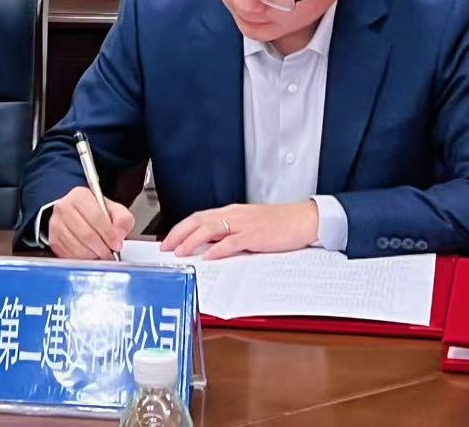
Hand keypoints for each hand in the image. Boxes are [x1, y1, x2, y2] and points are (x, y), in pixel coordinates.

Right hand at [47, 186, 135, 259]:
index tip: (117, 244)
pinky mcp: (53, 240)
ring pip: (77, 247)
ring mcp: (56, 224)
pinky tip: (90, 255)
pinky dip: (83, 259)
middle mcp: (64, 208)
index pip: (96, 216)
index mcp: (80, 196)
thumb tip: (119, 234)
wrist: (76, 214)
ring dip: (93, 255)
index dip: (108, 233)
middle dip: (102, 248)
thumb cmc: (95, 212)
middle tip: (110, 253)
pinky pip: (69, 255)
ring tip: (101, 254)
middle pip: (86, 234)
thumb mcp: (113, 209)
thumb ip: (122, 219)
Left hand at [161, 201, 318, 259]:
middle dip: (179, 234)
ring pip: (210, 229)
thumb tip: (208, 245)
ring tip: (181, 252)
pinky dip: (218, 249)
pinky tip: (209, 256)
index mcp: (231, 212)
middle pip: (198, 220)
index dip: (181, 228)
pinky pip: (232, 242)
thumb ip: (229, 232)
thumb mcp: (249, 224)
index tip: (168, 241)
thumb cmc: (278, 223)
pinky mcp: (255, 235)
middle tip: (165, 248)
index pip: (199, 217)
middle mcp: (234, 215)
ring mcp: (244, 224)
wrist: (302, 219)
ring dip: (193, 241)